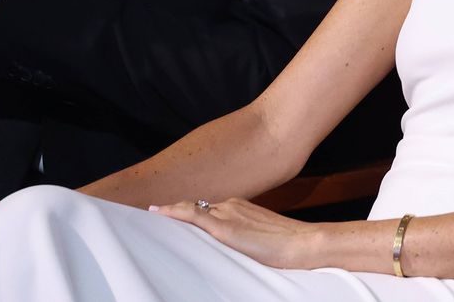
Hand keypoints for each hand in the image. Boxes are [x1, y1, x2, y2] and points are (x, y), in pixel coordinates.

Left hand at [152, 198, 318, 269]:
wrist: (303, 243)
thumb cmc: (288, 246)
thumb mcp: (261, 238)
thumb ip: (243, 237)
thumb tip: (234, 247)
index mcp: (239, 207)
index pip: (205, 208)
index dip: (185, 211)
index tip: (168, 214)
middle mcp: (231, 204)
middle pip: (195, 206)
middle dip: (174, 210)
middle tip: (151, 214)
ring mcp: (228, 213)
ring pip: (190, 209)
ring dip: (170, 212)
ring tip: (150, 214)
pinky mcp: (226, 227)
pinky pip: (193, 216)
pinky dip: (174, 213)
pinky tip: (159, 214)